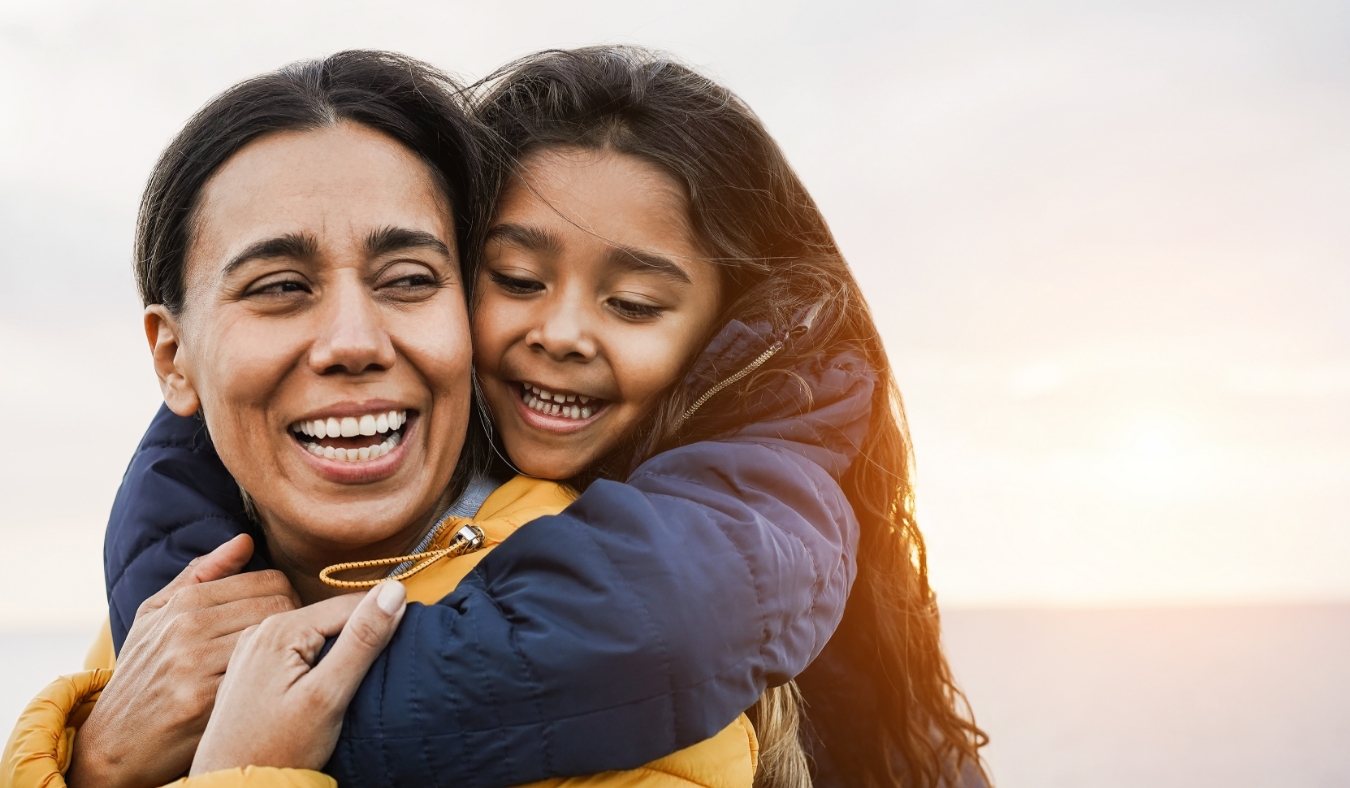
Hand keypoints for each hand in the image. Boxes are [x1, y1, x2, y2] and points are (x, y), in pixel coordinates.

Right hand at [68, 535, 299, 787]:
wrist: (112, 741)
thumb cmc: (142, 672)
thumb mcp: (157, 615)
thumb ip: (202, 573)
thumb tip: (246, 540)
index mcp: (183, 602)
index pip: (269, 581)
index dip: (289, 598)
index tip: (289, 618)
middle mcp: (187, 628)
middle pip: (278, 608)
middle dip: (296, 623)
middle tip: (299, 643)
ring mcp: (192, 665)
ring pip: (273, 640)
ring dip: (291, 653)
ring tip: (292, 664)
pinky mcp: (200, 703)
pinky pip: (258, 678)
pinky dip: (273, 682)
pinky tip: (274, 689)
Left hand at [190, 581, 406, 774]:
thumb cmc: (278, 750)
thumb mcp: (328, 695)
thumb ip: (362, 640)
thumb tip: (394, 590)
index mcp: (281, 628)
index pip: (350, 604)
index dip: (382, 622)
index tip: (402, 647)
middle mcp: (262, 629)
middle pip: (331, 618)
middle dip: (359, 638)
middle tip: (375, 674)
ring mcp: (253, 648)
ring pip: (315, 634)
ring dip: (340, 651)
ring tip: (351, 684)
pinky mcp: (251, 668)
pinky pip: (296, 651)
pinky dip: (317, 663)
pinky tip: (322, 689)